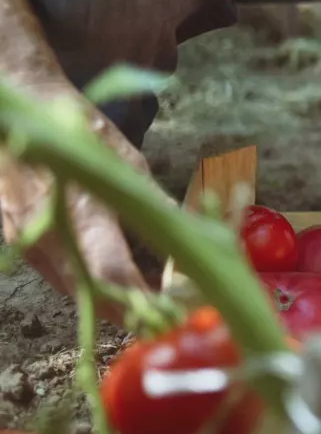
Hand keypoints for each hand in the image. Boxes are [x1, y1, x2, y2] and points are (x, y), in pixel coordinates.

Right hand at [0, 85, 152, 322]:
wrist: (17, 114)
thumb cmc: (79, 130)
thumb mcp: (126, 161)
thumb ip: (153, 203)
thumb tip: (190, 233)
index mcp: (80, 213)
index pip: (113, 272)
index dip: (143, 299)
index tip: (172, 312)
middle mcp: (50, 237)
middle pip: (94, 293)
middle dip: (132, 312)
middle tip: (168, 319)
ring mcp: (30, 244)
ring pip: (75, 291)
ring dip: (111, 303)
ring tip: (151, 308)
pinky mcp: (22, 245)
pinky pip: (60, 277)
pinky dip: (90, 286)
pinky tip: (117, 284)